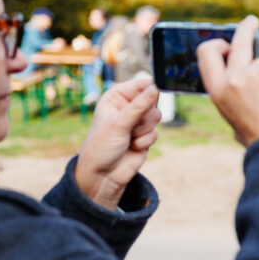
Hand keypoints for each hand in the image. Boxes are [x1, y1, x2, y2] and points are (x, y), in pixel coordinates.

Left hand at [75, 78, 160, 210]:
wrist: (103, 175)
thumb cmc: (102, 146)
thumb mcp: (119, 123)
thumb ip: (139, 105)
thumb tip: (156, 88)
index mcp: (116, 97)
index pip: (140, 85)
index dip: (150, 89)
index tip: (154, 95)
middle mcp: (128, 107)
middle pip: (153, 100)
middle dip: (144, 116)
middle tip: (131, 126)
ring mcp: (137, 121)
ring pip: (156, 117)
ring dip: (144, 130)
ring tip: (129, 137)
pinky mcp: (145, 135)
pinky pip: (156, 132)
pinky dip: (146, 141)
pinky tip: (133, 146)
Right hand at [197, 15, 258, 146]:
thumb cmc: (257, 134)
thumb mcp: (230, 113)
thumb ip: (231, 90)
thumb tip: (241, 73)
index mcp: (218, 89)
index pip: (207, 52)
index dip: (217, 44)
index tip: (226, 42)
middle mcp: (235, 77)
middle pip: (239, 41)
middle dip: (245, 27)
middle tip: (252, 21)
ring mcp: (258, 72)